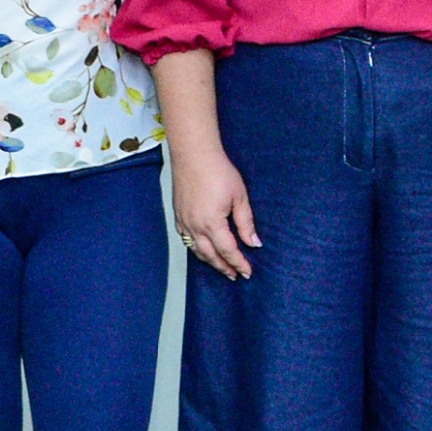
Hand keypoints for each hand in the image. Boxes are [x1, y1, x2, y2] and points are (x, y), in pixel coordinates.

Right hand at [172, 141, 260, 280]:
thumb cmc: (218, 171)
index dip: (239, 263)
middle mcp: (195, 227)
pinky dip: (196, 249)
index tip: (247, 272)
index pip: (228, 252)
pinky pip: (186, 239)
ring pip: (196, 250)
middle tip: (235, 275)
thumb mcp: (239, 197)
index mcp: (212, 224)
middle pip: (211, 256)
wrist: (193, 154)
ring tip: (221, 267)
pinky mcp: (177, 215)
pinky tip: (202, 249)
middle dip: (224, 268)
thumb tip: (254, 243)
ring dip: (210, 261)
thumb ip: (246, 223)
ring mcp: (184, 221)